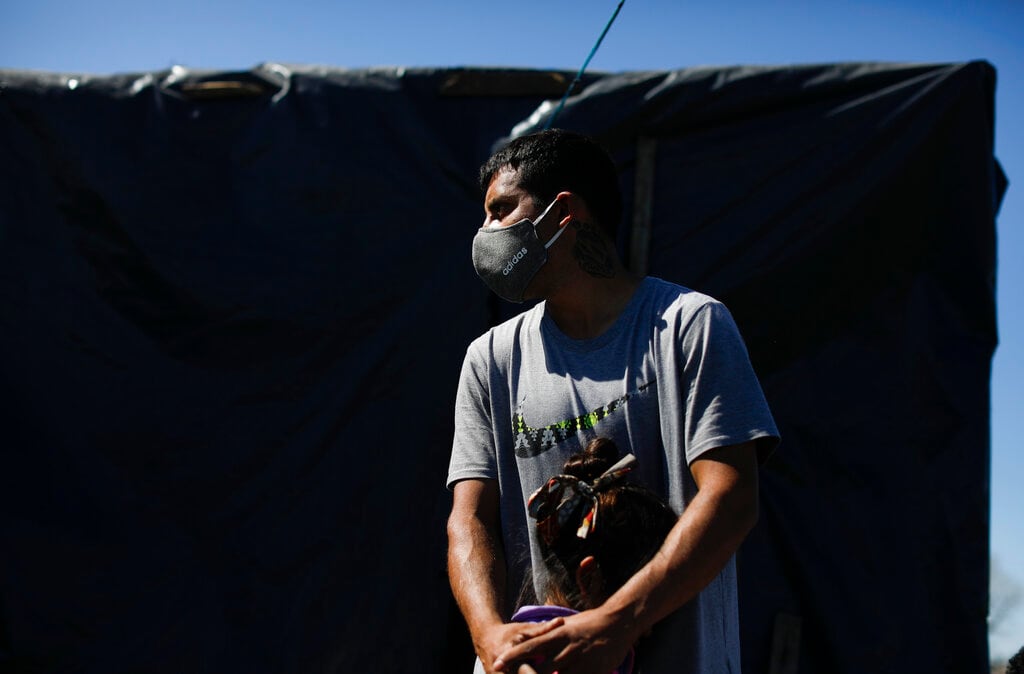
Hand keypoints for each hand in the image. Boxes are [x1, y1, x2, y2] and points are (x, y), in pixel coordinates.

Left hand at [493, 607, 634, 673]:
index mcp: (559, 635)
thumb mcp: (567, 625)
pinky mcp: (595, 673)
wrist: (620, 622)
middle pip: (540, 670)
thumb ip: (547, 635)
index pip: (530, 647)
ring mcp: (582, 663)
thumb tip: (525, 639)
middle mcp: (568, 649)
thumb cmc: (590, 623)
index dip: (512, 657)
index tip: (497, 664)